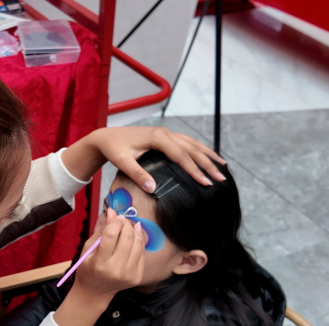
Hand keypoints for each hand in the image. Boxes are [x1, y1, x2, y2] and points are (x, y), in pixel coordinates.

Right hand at [52, 208, 144, 325]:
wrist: (95, 292)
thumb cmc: (88, 268)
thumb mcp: (88, 249)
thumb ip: (101, 230)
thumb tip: (112, 211)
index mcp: (100, 262)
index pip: (111, 234)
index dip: (116, 221)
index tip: (116, 217)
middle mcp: (116, 269)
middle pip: (127, 237)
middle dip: (126, 224)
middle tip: (122, 221)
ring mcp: (129, 274)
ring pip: (138, 243)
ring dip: (135, 231)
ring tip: (129, 227)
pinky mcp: (137, 276)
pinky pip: (142, 253)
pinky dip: (138, 242)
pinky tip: (133, 238)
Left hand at [62, 126, 225, 191]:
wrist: (106, 137)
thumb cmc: (114, 149)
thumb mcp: (122, 162)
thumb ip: (137, 175)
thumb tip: (153, 188)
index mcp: (157, 137)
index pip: (181, 155)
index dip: (194, 170)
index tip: (205, 183)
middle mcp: (165, 133)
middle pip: (192, 149)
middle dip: (208, 164)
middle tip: (221, 178)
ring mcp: (166, 134)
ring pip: (192, 144)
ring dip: (208, 155)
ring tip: (222, 166)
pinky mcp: (165, 137)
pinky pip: (187, 143)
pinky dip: (199, 150)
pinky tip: (207, 157)